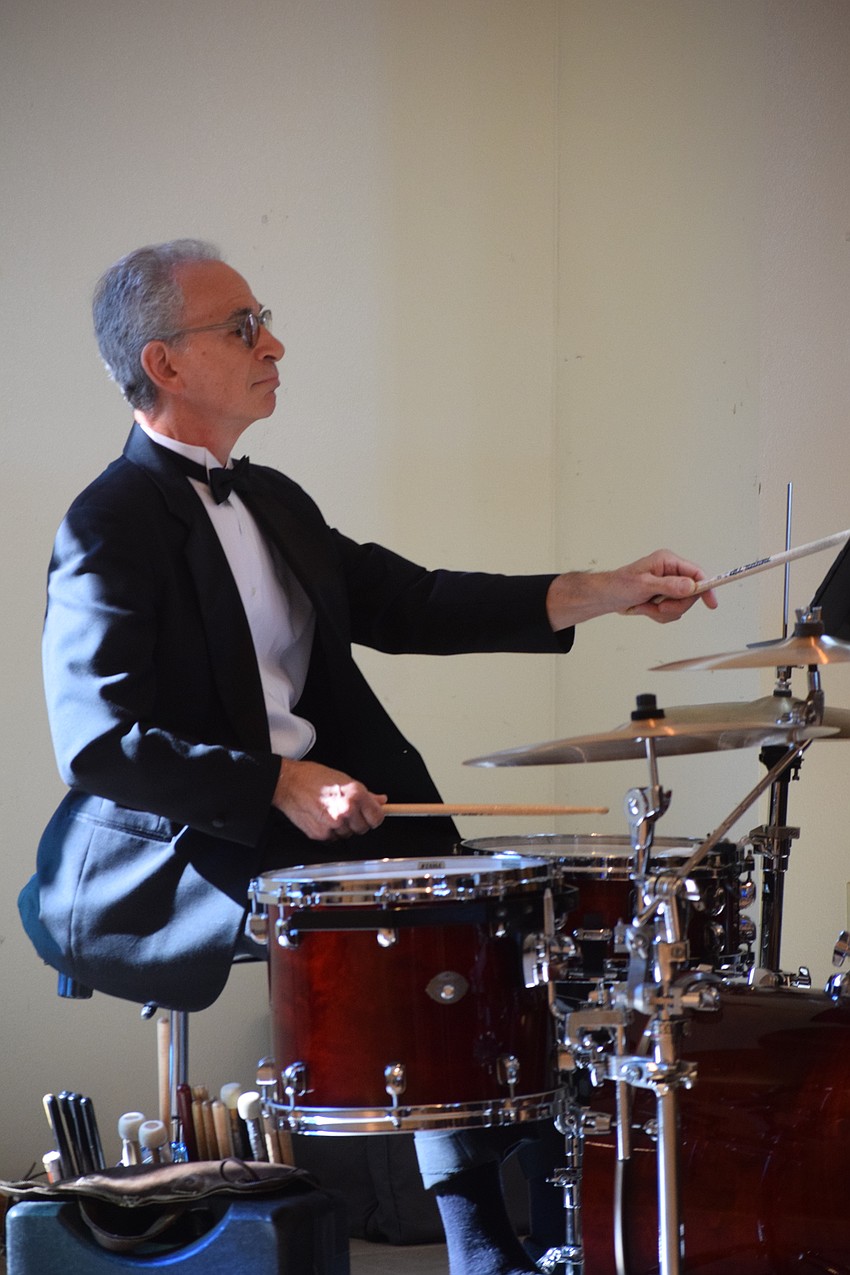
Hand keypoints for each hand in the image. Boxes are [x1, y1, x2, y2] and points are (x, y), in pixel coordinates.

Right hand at [272, 759, 387, 840]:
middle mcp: (346, 811)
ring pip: (348, 834)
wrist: (288, 784)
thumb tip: (380, 800)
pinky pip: (334, 838)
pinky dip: (330, 831)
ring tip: (332, 812)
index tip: (371, 815)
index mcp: (355, 795)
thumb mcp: (344, 779)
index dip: (374, 816)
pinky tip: (323, 817)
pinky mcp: (321, 834)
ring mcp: (333, 824)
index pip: (377, 817)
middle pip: (363, 829)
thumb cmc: (313, 777)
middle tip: (348, 811)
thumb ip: (365, 794)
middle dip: (358, 821)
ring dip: (344, 827)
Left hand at [546, 549, 717, 628]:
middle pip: (691, 594)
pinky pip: (672, 613)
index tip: (711, 603)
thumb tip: (692, 586)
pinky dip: (659, 615)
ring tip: (646, 606)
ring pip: (681, 606)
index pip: (696, 573)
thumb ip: (669, 586)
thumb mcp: (645, 585)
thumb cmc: (620, 585)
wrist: (606, 597)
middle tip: (658, 607)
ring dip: (663, 612)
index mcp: (668, 561)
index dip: (706, 588)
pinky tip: (646, 609)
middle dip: (674, 605)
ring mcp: (669, 586)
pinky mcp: (665, 597)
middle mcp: (671, 572)